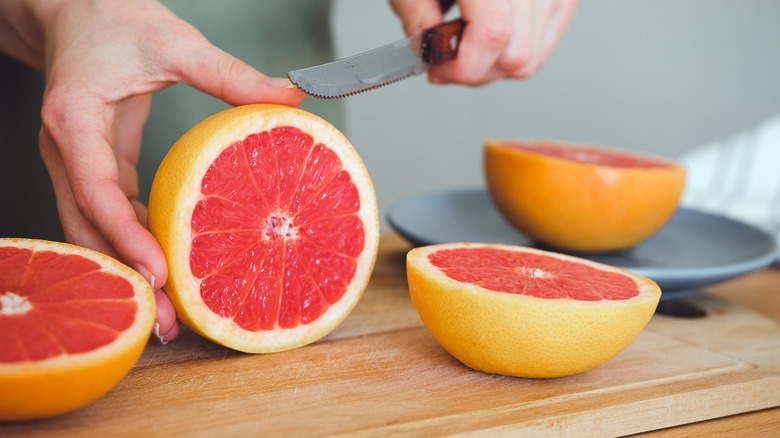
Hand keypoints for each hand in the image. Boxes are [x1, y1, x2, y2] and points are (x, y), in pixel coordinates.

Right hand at [11, 0, 304, 342]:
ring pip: (92, 231)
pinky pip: (106, 215)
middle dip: (126, 277)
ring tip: (166, 316)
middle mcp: (65, 149)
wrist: (70, 9)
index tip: (160, 271)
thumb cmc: (112, 20)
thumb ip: (230, 74)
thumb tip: (290, 98)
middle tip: (167, 322)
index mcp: (76, 120)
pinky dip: (132, 245)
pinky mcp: (91, 166)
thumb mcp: (174, 42)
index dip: (126, 236)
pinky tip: (164, 269)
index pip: (97, 190)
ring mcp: (73, 162)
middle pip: (89, 229)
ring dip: (128, 272)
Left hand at [389, 0, 578, 84]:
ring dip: (492, 66)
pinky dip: (511, 54)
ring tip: (466, 43)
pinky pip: (542, 48)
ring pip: (530, 59)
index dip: (462, 66)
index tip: (436, 68)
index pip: (492, 34)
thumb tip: (431, 55)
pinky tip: (487, 40)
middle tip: (445, 60)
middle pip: (515, 55)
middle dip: (474, 71)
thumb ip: (416, 14)